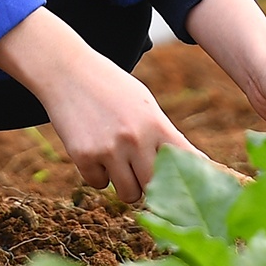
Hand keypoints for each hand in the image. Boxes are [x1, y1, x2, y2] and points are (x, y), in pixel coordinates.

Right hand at [0, 7, 195, 200]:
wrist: (67, 70)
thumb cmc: (111, 87)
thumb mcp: (143, 103)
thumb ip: (162, 134)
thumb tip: (190, 166)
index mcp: (156, 123)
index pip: (187, 161)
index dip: (193, 179)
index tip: (198, 192)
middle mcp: (136, 139)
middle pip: (156, 187)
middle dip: (151, 185)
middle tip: (142, 172)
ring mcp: (109, 150)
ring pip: (129, 194)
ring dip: (124, 183)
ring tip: (117, 159)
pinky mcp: (84, 157)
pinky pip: (99, 184)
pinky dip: (98, 174)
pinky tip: (94, 151)